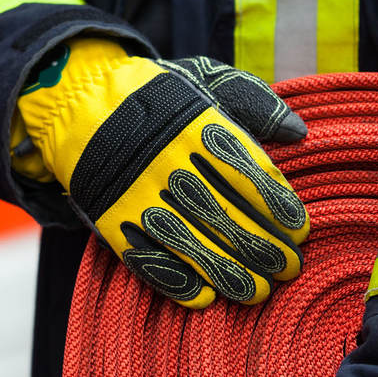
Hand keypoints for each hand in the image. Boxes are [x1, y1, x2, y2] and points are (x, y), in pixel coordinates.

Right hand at [17, 38, 308, 307]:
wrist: (78, 103)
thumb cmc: (159, 98)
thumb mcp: (205, 79)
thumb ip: (255, 102)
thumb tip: (299, 132)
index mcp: (197, 125)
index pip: (247, 172)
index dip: (276, 206)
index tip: (300, 231)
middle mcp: (168, 162)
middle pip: (224, 214)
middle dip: (262, 247)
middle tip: (289, 269)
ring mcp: (137, 194)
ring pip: (190, 243)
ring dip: (228, 273)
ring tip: (259, 292)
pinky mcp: (111, 220)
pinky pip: (146, 258)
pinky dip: (175, 281)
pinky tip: (205, 297)